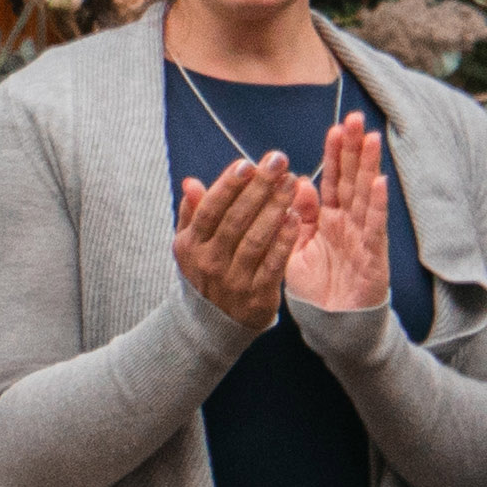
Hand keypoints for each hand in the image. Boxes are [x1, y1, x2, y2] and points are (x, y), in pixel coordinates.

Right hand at [174, 155, 301, 327]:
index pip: (210, 209)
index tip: (248, 163)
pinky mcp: (257, 296)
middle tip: (279, 162)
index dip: (229, 185)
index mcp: (191, 244)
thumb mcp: (191, 244)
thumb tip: (191, 182)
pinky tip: (295, 218)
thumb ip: (192, 212)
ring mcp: (233, 281)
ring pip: (255, 239)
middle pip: (235, 219)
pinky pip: (273, 264)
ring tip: (291, 183)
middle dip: (259, 188)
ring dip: (275, 208)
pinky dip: (284, 241)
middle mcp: (209, 262)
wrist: (212, 325)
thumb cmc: (206, 271)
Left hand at [287, 117, 395, 314]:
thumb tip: (299, 184)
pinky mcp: (373, 255)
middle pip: (352, 179)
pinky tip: (380, 182)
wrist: (332, 326)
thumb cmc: (315, 290)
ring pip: (366, 195)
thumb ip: (298, 218)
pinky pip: (375, 226)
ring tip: (371, 138)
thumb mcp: (297, 249)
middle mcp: (348, 223)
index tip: (335, 128)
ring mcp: (362, 236)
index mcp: (327, 220)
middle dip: (354, 149)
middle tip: (356, 118)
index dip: (334, 155)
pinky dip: (378, 204)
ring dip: (369, 167)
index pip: (331, 180)